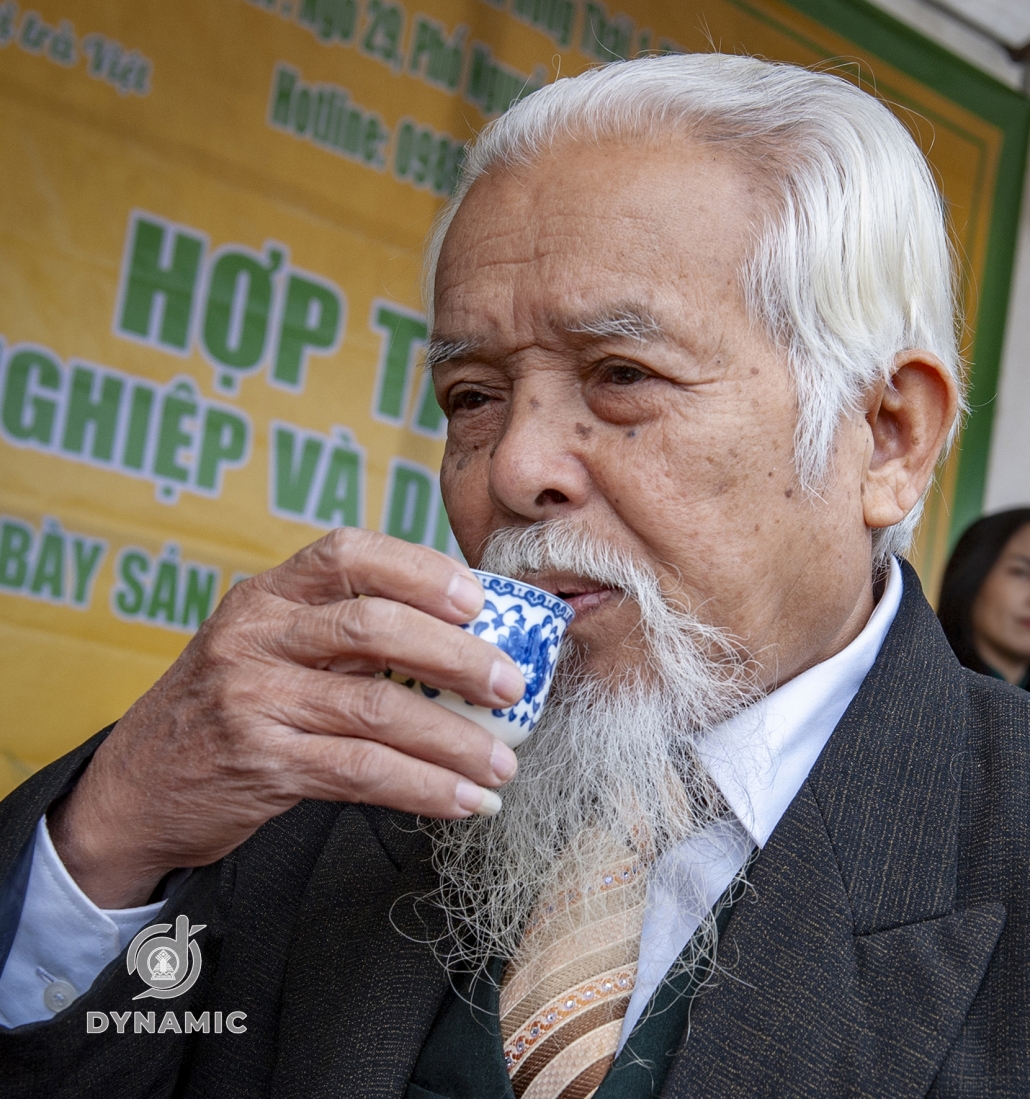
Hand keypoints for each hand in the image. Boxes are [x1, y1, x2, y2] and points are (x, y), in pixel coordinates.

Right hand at [47, 530, 523, 908]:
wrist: (133, 789)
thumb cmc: (223, 708)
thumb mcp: (264, 647)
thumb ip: (339, 633)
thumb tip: (456, 636)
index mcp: (266, 595)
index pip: (346, 553)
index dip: (420, 569)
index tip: (479, 599)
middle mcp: (256, 637)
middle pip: (374, 627)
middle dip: (456, 656)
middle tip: (512, 685)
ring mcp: (254, 700)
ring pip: (378, 710)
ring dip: (455, 739)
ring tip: (503, 762)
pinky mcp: (263, 764)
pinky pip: (362, 772)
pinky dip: (425, 786)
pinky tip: (464, 799)